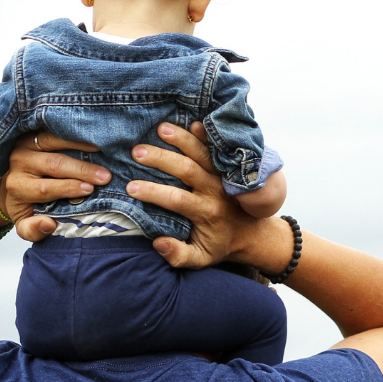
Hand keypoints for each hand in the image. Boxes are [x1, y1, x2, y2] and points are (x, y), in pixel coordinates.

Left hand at [2, 134, 110, 240]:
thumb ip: (33, 230)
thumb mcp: (25, 224)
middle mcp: (19, 162)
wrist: (12, 182)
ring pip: (53, 141)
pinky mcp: (34, 131)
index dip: (67, 188)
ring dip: (80, 145)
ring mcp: (26, 144)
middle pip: (52, 164)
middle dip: (81, 170)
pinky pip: (55, 129)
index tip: (90, 190)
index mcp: (18, 187)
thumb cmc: (26, 205)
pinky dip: (74, 132)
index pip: (44, 188)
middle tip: (105, 176)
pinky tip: (93, 136)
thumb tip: (48, 224)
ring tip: (102, 150)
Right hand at [127, 122, 255, 268]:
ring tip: (161, 128)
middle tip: (137, 152)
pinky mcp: (227, 167)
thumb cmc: (219, 245)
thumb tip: (158, 243)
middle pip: (187, 170)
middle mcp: (214, 191)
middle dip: (162, 159)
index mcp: (206, 212)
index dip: (153, 192)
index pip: (177, 199)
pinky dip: (206, 135)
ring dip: (182, 139)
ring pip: (202, 154)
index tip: (131, 187)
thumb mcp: (200, 258)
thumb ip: (179, 255)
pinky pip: (217, 149)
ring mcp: (222, 176)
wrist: (251, 234)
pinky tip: (193, 122)